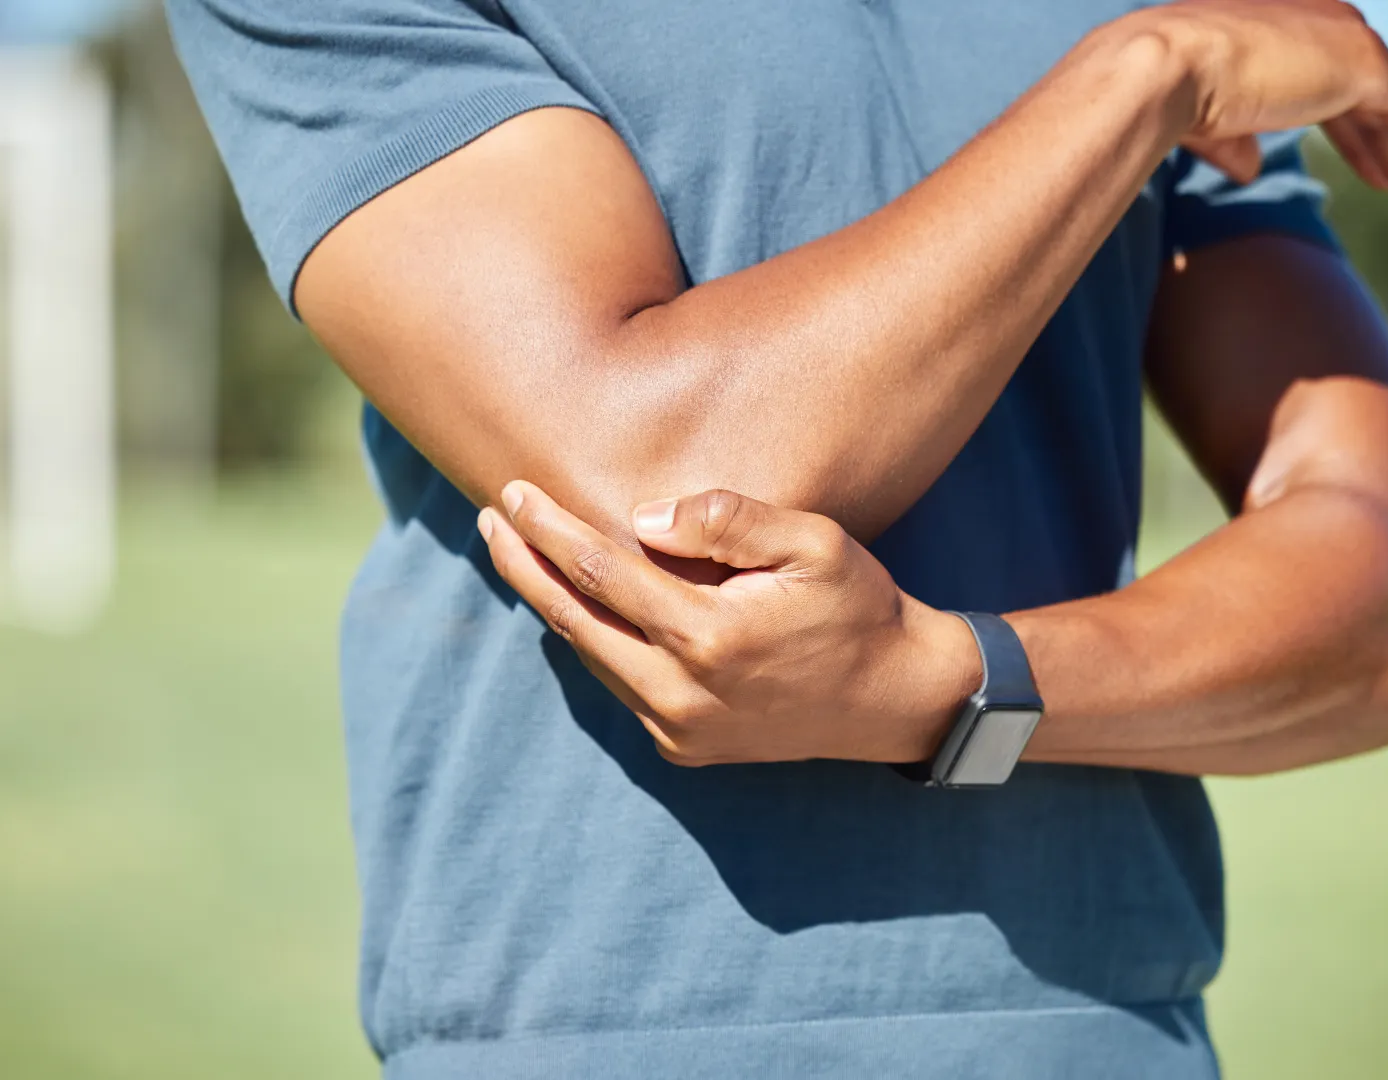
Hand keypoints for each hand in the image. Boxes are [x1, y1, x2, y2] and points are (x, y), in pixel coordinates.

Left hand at [477, 482, 980, 765]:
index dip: (548, 529)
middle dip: (523, 565)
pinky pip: (619, 686)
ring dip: (549, 604)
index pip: (599, 572)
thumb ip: (727, 520)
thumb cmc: (857, 606)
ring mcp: (679, 729)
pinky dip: (591, 643)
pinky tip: (577, 605)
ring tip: (520, 553)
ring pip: (588, 658)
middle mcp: (681, 693)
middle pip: (572, 620)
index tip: (514, 491)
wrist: (897, 698)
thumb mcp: (813, 542)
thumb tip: (637, 519)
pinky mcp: (683, 747)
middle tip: (490, 519)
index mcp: (708, 637)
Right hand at [1135, 0, 1387, 236]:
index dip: (1371, 147)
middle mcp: (1333, 31)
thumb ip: (1235, 143)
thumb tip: (1249, 171)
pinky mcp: (1368, 66)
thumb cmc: (1173, 98)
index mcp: (1298, 41)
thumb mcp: (1211, 126)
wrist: (1171, 71)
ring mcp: (1354, 45)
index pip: (1351, 99)